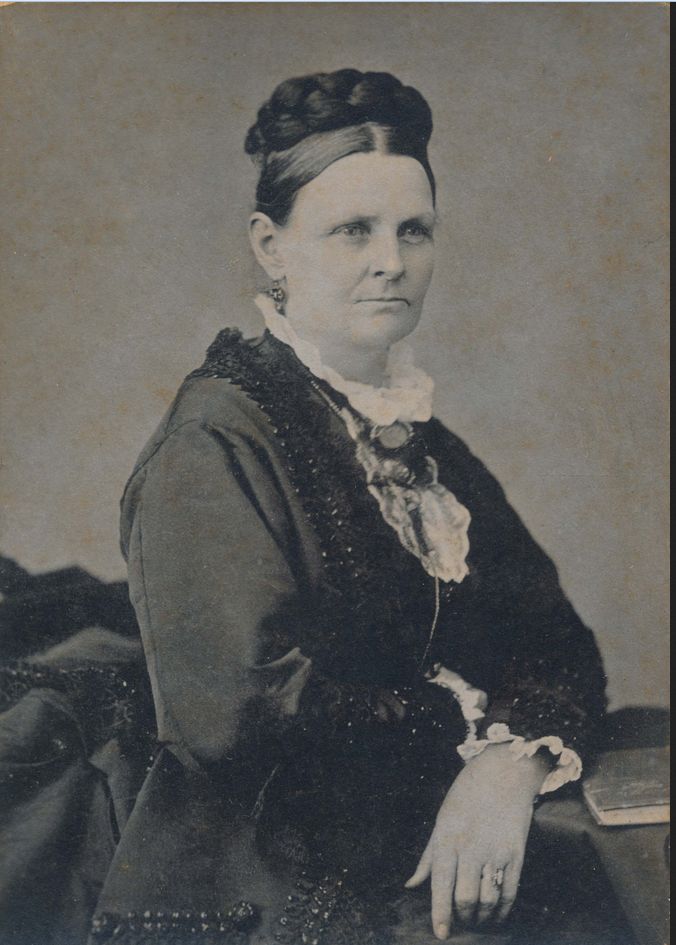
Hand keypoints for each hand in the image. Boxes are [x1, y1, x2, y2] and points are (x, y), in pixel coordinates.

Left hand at [405, 744, 547, 939]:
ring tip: (477, 921)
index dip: (440, 913)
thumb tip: (411, 885)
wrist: (503, 773)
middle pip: (466, 898)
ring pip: (488, 899)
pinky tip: (497, 915)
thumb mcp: (442, 821)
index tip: (441, 934)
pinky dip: (503, 909)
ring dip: (482, 917)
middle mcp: (470, 848)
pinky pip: (509, 891)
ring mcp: (495, 851)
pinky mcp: (516, 854)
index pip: (441, 885)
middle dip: (463, 917)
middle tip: (461, 923)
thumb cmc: (467, 796)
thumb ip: (428, 858)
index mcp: (447, 839)